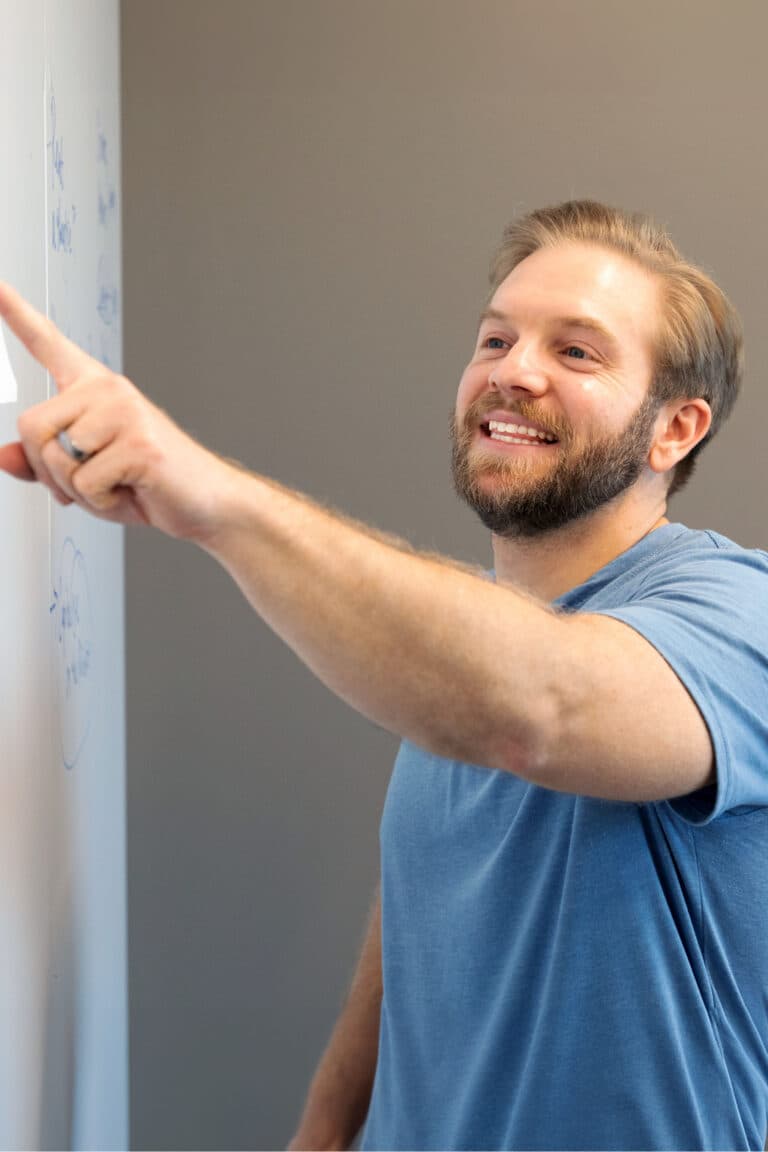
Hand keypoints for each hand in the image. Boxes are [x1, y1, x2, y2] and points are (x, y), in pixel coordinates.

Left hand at [0, 281, 235, 542]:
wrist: (206, 501)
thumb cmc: (150, 483)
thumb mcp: (87, 473)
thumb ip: (44, 463)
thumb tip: (2, 457)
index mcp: (95, 389)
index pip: (49, 344)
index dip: (17, 313)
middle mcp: (108, 390)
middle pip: (32, 427)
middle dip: (48, 472)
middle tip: (85, 485)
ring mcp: (126, 412)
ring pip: (56, 458)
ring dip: (77, 491)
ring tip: (115, 485)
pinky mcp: (139, 442)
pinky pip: (86, 482)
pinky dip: (101, 501)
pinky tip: (130, 490)